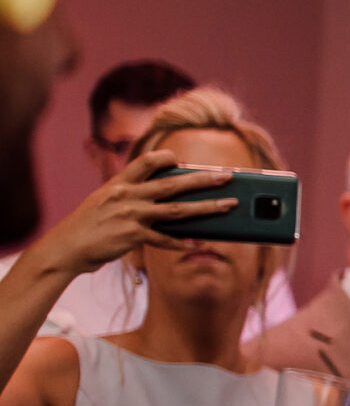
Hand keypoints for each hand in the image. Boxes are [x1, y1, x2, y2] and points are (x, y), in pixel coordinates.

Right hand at [29, 148, 236, 276]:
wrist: (65, 247)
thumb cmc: (87, 226)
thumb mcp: (103, 201)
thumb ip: (129, 195)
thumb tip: (161, 197)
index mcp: (119, 184)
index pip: (145, 162)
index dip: (165, 157)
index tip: (180, 158)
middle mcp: (127, 196)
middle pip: (173, 184)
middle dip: (203, 180)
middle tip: (227, 177)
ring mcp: (131, 215)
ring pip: (178, 210)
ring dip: (207, 208)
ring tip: (228, 206)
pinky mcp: (132, 235)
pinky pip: (164, 239)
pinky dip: (180, 243)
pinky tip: (195, 244)